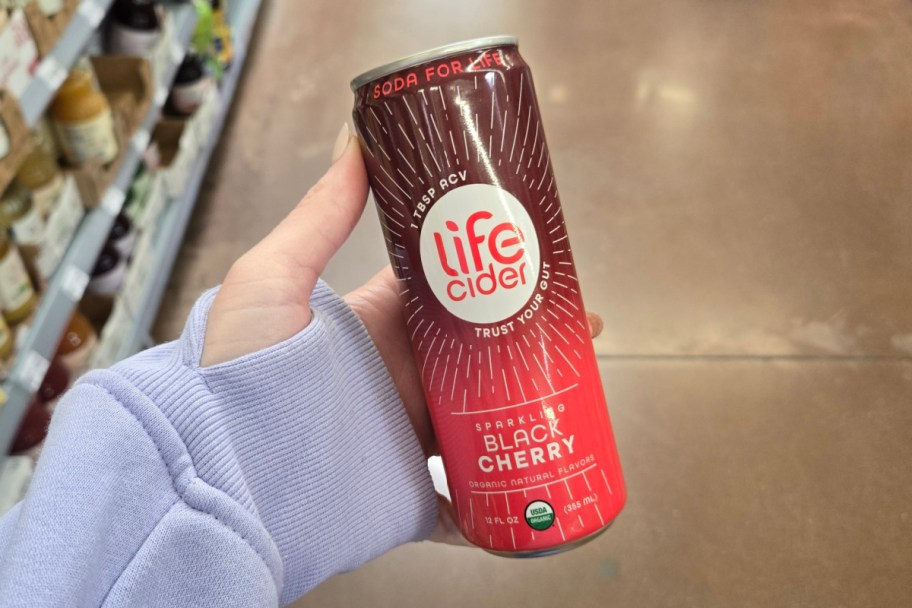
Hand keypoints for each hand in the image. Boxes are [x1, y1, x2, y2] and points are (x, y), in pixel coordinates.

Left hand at [202, 124, 603, 544]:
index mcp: (377, 326)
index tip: (538, 257)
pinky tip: (542, 486)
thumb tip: (355, 139)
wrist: (217, 476)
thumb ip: (318, 216)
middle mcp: (400, 380)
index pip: (448, 291)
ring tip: (580, 393)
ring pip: (487, 421)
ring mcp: (408, 438)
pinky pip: (465, 503)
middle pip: (481, 354)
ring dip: (532, 409)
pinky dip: (500, 502)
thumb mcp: (271, 280)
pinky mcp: (408, 496)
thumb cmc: (235, 372)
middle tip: (582, 327)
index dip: (493, 272)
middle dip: (532, 338)